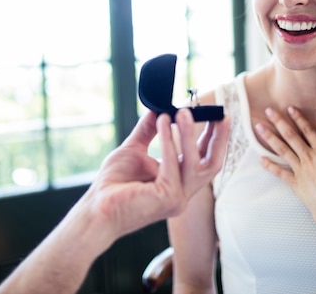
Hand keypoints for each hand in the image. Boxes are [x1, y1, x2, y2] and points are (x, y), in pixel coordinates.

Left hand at [86, 108, 230, 239]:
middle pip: (212, 164)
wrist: (96, 207)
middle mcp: (183, 194)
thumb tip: (157, 108)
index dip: (213, 138)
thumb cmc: (113, 184)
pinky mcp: (167, 197)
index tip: (217, 116)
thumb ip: (148, 131)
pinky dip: (168, 140)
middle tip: (219, 114)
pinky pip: (172, 163)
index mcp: (178, 184)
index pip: (203, 160)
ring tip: (183, 111)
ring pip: (195, 162)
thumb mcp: (134, 150)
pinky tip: (162, 121)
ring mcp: (177, 198)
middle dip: (218, 138)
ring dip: (189, 134)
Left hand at [256, 107, 315, 228]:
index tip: (289, 108)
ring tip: (259, 127)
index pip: (308, 131)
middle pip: (291, 136)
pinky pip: (279, 172)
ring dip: (270, 137)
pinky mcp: (294, 182)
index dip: (299, 118)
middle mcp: (307, 157)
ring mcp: (299, 169)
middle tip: (268, 110)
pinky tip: (260, 158)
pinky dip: (269, 165)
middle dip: (279, 122)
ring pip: (282, 150)